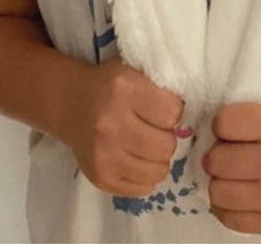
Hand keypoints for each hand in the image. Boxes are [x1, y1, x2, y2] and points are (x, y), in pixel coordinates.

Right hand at [62, 55, 183, 196]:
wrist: (71, 104)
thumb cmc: (110, 85)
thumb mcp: (134, 72)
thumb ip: (160, 88)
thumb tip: (190, 114)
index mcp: (124, 89)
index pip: (172, 112)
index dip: (174, 111)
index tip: (165, 108)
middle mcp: (111, 123)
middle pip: (166, 146)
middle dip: (167, 138)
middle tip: (157, 130)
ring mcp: (104, 155)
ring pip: (158, 171)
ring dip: (158, 159)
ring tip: (148, 145)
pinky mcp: (100, 178)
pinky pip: (143, 189)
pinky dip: (145, 176)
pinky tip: (136, 159)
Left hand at [204, 74, 260, 234]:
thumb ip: (255, 76)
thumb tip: (217, 63)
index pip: (223, 123)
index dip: (222, 123)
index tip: (231, 124)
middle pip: (217, 160)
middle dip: (219, 152)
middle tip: (231, 148)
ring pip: (218, 191)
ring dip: (220, 179)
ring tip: (233, 170)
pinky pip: (229, 218)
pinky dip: (226, 205)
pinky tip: (238, 190)